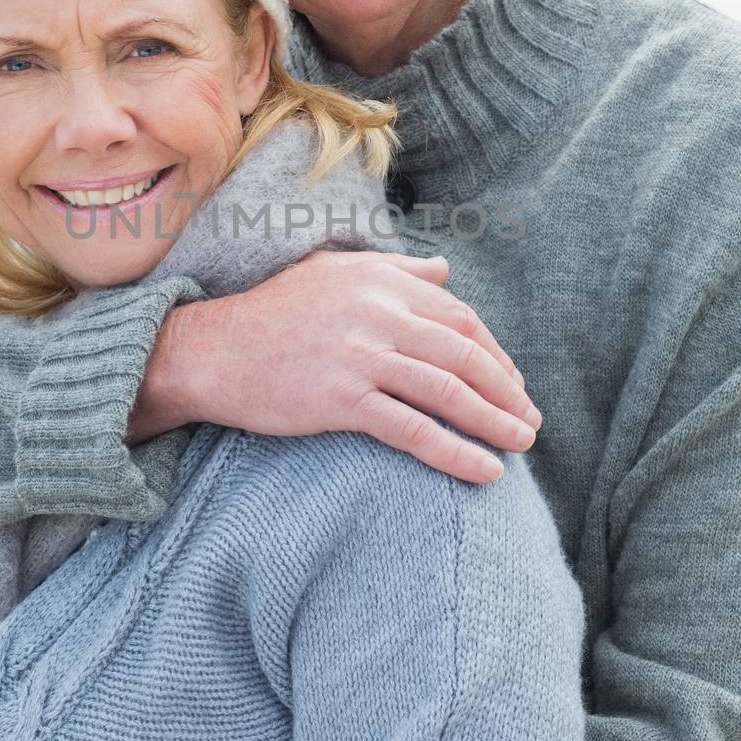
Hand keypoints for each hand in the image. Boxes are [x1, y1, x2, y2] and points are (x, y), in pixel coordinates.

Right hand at [132, 250, 539, 484]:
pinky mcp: (342, 398)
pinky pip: (413, 429)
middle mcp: (378, 312)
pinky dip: (456, 452)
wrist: (211, 350)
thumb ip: (394, 270)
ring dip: (494, 421)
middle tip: (530, 422)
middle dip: (506, 391)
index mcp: (381, 280)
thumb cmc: (273, 313)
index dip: (495, 354)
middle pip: (464, 353)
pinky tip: (484, 471)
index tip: (513, 385)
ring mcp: (361, 355)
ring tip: (520, 445)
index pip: (460, 317)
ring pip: (448, 390)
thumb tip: (445, 269)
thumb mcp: (333, 272)